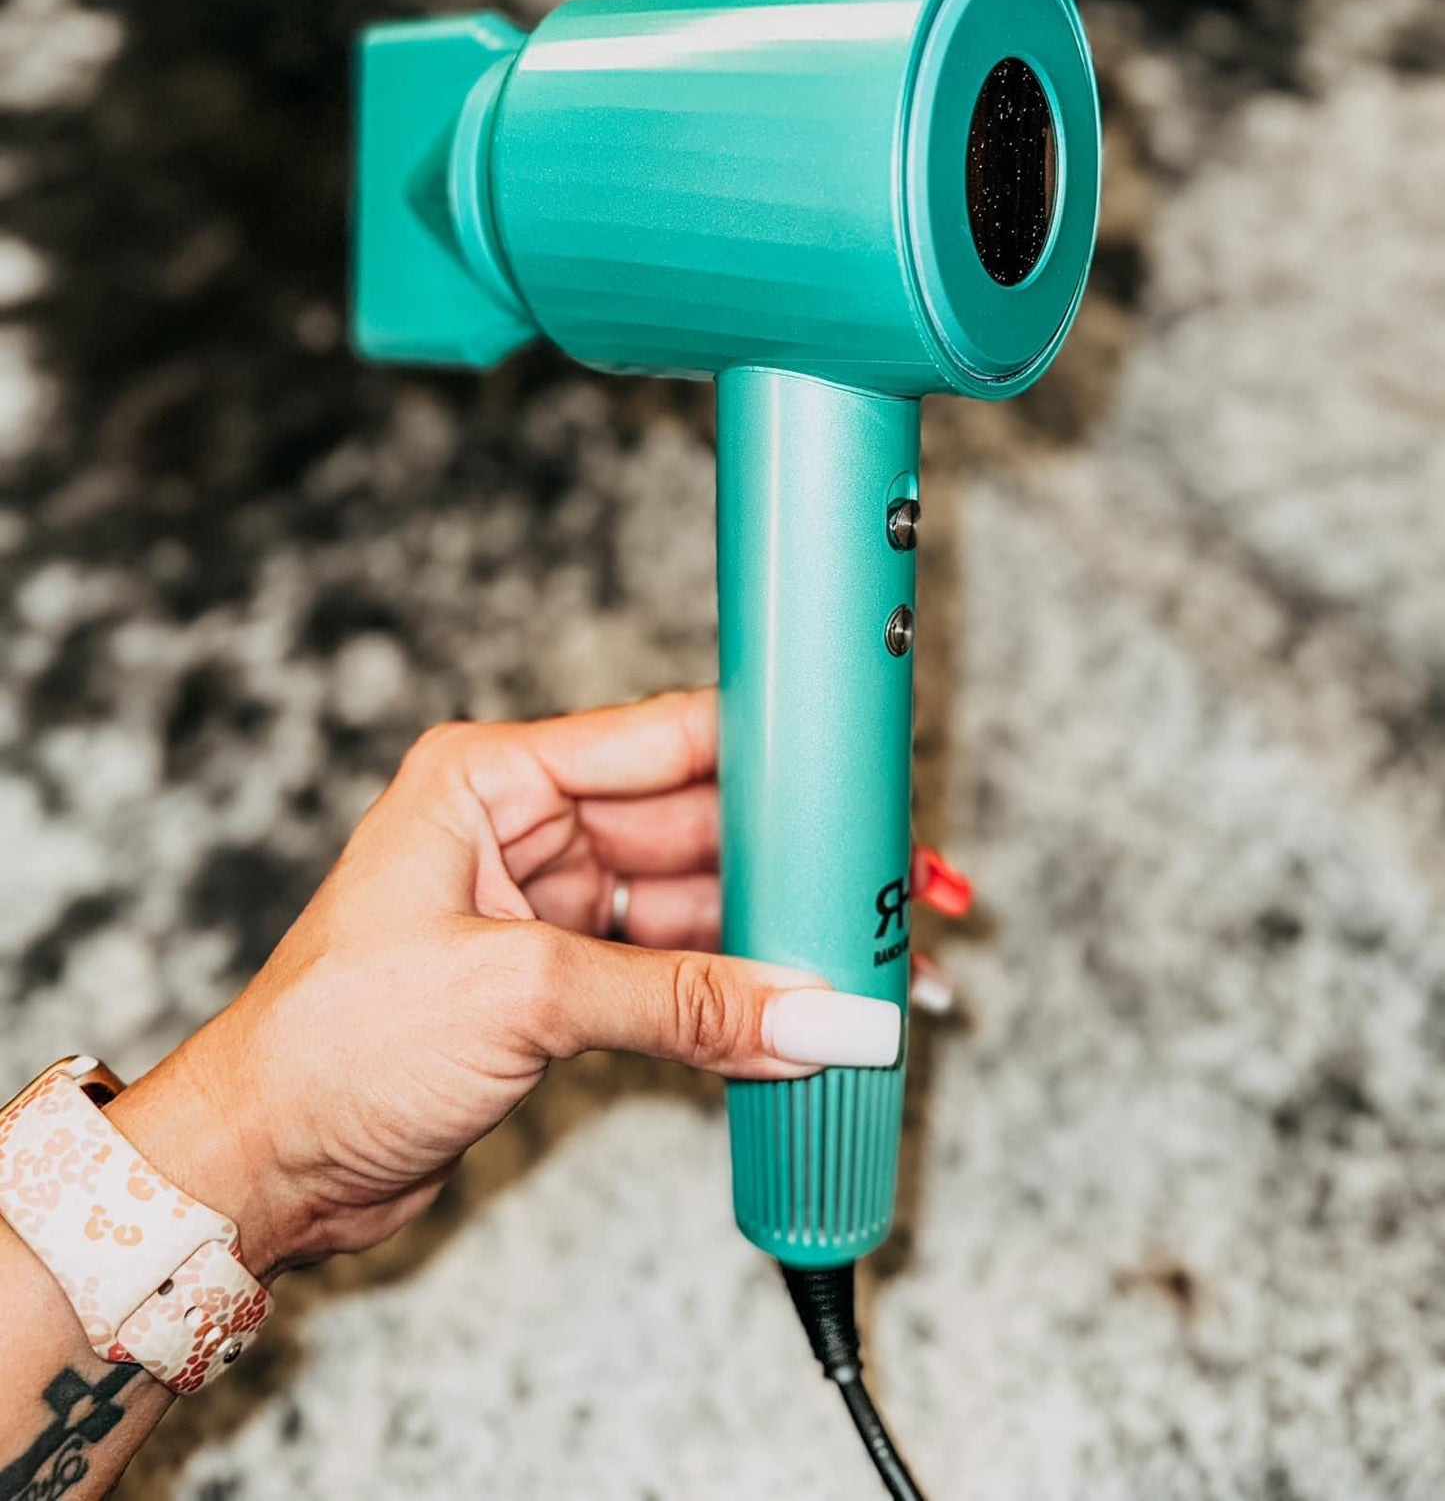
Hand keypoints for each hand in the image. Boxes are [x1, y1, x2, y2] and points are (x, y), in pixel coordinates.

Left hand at [108, 690, 903, 1277]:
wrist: (262, 1168)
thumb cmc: (328, 1045)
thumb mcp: (519, 999)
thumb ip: (682, 1003)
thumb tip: (815, 1014)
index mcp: (496, 777)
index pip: (667, 739)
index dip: (773, 754)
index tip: (859, 769)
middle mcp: (529, 829)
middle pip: (701, 826)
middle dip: (798, 864)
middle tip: (894, 888)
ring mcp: (551, 909)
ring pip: (701, 907)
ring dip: (783, 942)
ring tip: (877, 964)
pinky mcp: (564, 985)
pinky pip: (680, 975)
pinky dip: (741, 1000)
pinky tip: (806, 1014)